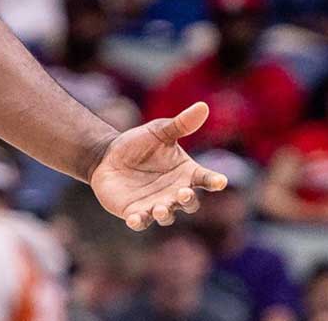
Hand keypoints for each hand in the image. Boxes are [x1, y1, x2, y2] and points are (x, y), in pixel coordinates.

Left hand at [89, 102, 228, 230]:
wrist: (107, 157)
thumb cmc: (138, 144)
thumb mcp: (158, 131)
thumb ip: (181, 124)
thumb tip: (203, 106)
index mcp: (186, 174)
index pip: (206, 179)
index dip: (213, 181)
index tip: (220, 181)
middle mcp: (175, 193)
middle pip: (189, 203)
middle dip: (187, 200)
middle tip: (183, 193)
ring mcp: (156, 205)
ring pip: (166, 215)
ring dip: (164, 214)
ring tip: (159, 209)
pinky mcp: (135, 213)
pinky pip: (140, 222)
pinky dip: (139, 222)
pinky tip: (134, 219)